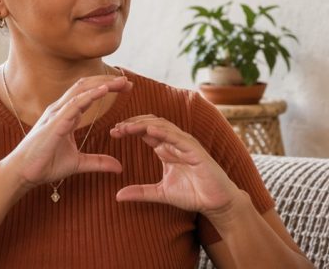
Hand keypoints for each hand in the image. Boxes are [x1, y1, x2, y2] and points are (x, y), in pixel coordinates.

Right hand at [2, 76, 132, 190]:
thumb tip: (119, 166)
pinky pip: (74, 104)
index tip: (126, 87)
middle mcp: (61, 110)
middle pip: (86, 86)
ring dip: (102, 84)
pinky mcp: (55, 123)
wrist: (23, 174)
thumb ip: (98, 162)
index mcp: (66, 115)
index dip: (106, 87)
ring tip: (121, 82)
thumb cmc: (45, 165)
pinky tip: (104, 91)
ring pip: (81, 90)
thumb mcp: (79, 163)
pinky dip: (90, 95)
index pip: (88, 94)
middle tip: (128, 82)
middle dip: (108, 81)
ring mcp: (57, 114)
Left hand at [110, 116, 242, 216]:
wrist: (216, 203)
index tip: (112, 132)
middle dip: (133, 124)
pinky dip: (164, 132)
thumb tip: (117, 196)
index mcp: (166, 149)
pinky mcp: (196, 151)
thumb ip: (140, 192)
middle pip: (151, 125)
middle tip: (115, 129)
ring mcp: (186, 144)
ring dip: (144, 125)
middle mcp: (175, 143)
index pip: (145, 132)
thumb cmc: (193, 194)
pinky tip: (149, 131)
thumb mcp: (160, 194)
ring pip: (163, 127)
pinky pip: (178, 137)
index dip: (129, 130)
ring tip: (126, 127)